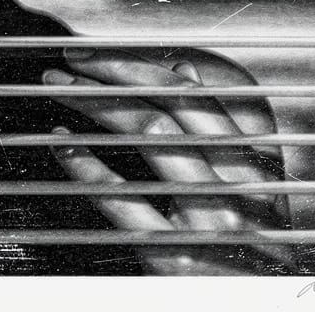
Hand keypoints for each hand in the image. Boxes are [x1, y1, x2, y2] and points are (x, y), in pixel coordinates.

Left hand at [44, 48, 294, 274]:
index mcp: (254, 169)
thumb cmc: (247, 261)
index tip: (103, 53)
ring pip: (150, 134)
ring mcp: (208, 221)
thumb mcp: (247, 193)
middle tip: (71, 59)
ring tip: (60, 87)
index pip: (197, 97)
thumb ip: (219, 136)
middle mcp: (237, 188)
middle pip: (170, 106)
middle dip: (113, 73)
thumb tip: (188, 73)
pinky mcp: (177, 256)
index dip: (144, 67)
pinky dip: (87, 164)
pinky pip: (124, 199)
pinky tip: (63, 145)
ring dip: (96, 102)